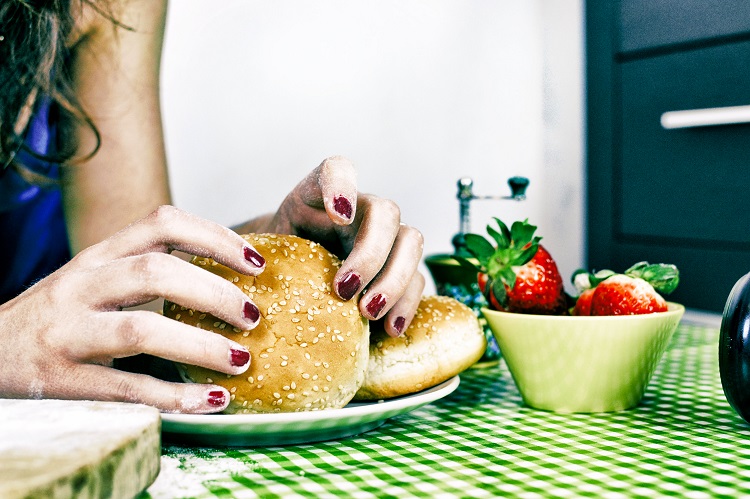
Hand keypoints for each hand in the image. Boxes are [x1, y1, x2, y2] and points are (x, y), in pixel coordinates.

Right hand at [0, 206, 267, 412]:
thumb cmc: (57, 315)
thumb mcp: (94, 279)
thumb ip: (144, 270)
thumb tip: (224, 278)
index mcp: (98, 255)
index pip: (161, 223)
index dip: (214, 237)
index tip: (255, 262)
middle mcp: (81, 285)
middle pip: (156, 272)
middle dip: (214, 293)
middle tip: (253, 316)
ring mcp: (67, 332)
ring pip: (141, 330)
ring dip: (200, 346)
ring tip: (241, 359)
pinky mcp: (60, 378)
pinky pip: (126, 388)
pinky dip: (175, 397)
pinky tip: (212, 401)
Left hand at [254, 156, 424, 336]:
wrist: (294, 281)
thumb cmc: (276, 262)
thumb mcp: (260, 250)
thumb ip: (258, 251)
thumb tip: (252, 268)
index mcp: (322, 196)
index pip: (337, 169)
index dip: (343, 186)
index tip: (339, 215)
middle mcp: (361, 210)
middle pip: (385, 212)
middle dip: (370, 253)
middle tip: (344, 290)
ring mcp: (386, 238)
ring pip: (410, 242)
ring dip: (393, 279)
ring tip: (367, 313)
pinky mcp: (399, 269)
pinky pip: (417, 280)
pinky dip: (407, 304)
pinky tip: (390, 328)